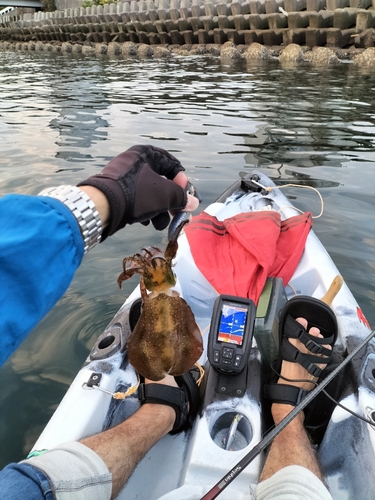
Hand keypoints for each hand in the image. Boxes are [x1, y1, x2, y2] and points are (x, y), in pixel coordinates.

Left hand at [78, 145, 199, 239]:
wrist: (101, 206)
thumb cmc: (136, 194)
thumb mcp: (164, 195)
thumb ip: (181, 198)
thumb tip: (194, 203)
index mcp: (147, 154)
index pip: (173, 165)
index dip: (182, 182)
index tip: (185, 197)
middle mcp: (136, 162)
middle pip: (162, 182)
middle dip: (171, 202)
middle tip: (177, 215)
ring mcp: (126, 177)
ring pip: (151, 193)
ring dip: (160, 210)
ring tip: (159, 224)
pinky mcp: (119, 192)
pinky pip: (139, 199)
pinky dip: (146, 210)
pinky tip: (146, 222)